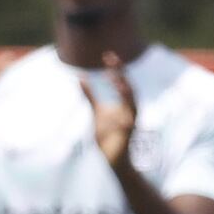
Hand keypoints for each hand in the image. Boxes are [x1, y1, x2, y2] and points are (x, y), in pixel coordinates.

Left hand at [83, 52, 135, 169]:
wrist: (112, 158)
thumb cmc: (107, 134)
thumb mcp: (96, 111)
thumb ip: (91, 95)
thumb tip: (81, 78)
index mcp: (124, 103)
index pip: (122, 82)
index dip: (117, 68)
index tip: (108, 55)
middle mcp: (130, 110)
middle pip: (130, 89)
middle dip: (122, 75)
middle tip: (113, 61)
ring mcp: (131, 123)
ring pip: (132, 106)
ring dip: (126, 93)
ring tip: (119, 81)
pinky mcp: (127, 136)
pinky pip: (127, 125)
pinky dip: (123, 119)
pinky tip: (118, 115)